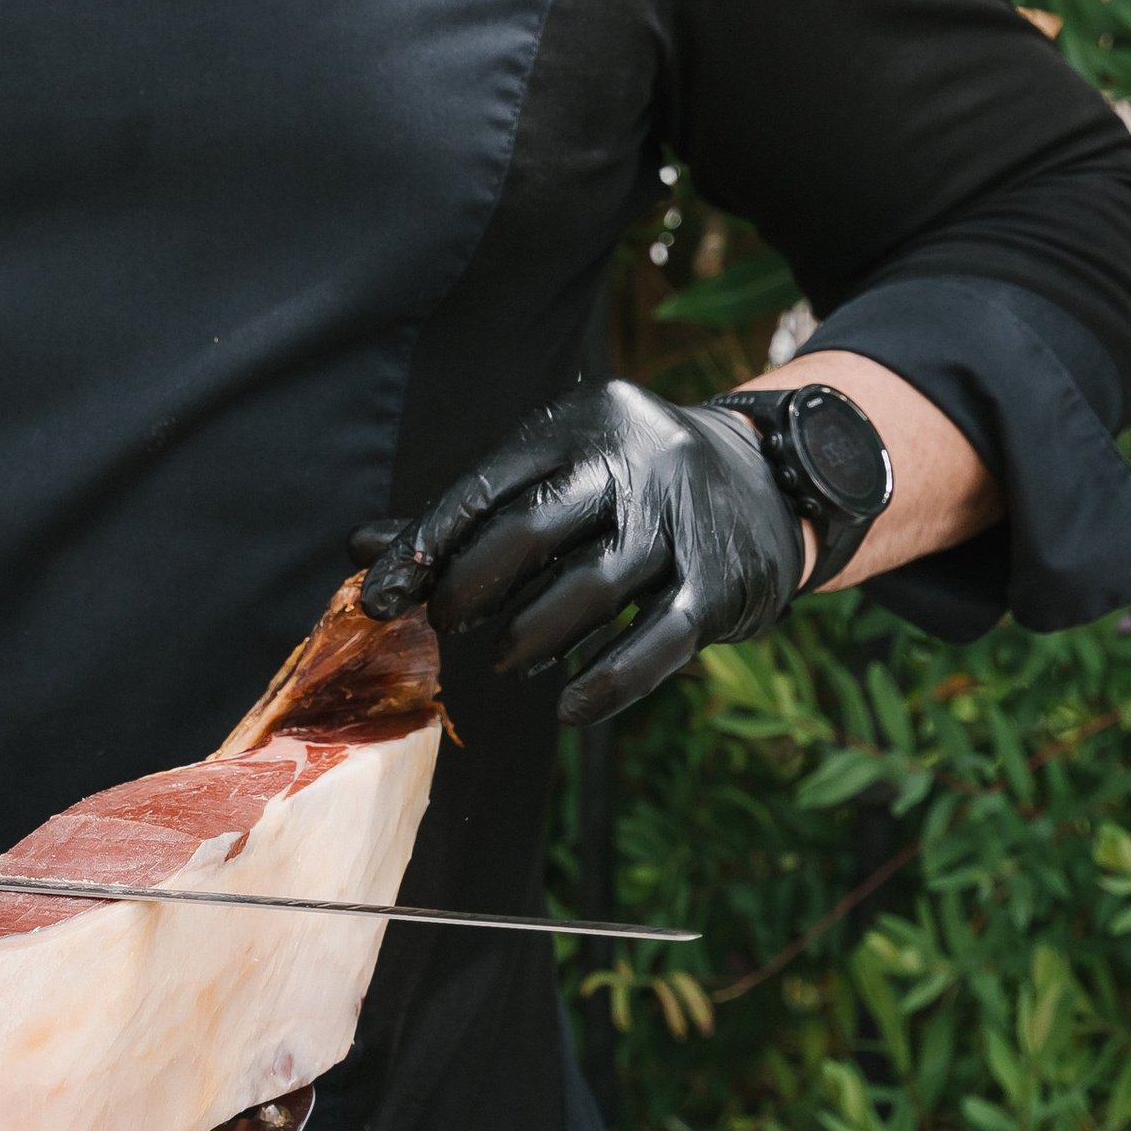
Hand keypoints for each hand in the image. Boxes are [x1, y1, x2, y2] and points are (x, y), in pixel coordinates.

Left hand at [353, 382, 806, 724]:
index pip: (484, 487)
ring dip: (532, 636)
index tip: (381, 599)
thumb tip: (360, 551)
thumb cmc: (630, 488)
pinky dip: (607, 684)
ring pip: (589, 591)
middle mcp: (635, 461)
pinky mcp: (722, 583)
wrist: (770, 482)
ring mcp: (683, 522)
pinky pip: (656, 643)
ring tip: (508, 660)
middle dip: (472, 589)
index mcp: (581, 422)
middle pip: (531, 532)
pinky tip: (570, 708)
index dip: (424, 548)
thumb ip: (468, 515)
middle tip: (447, 627)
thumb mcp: (559, 475)